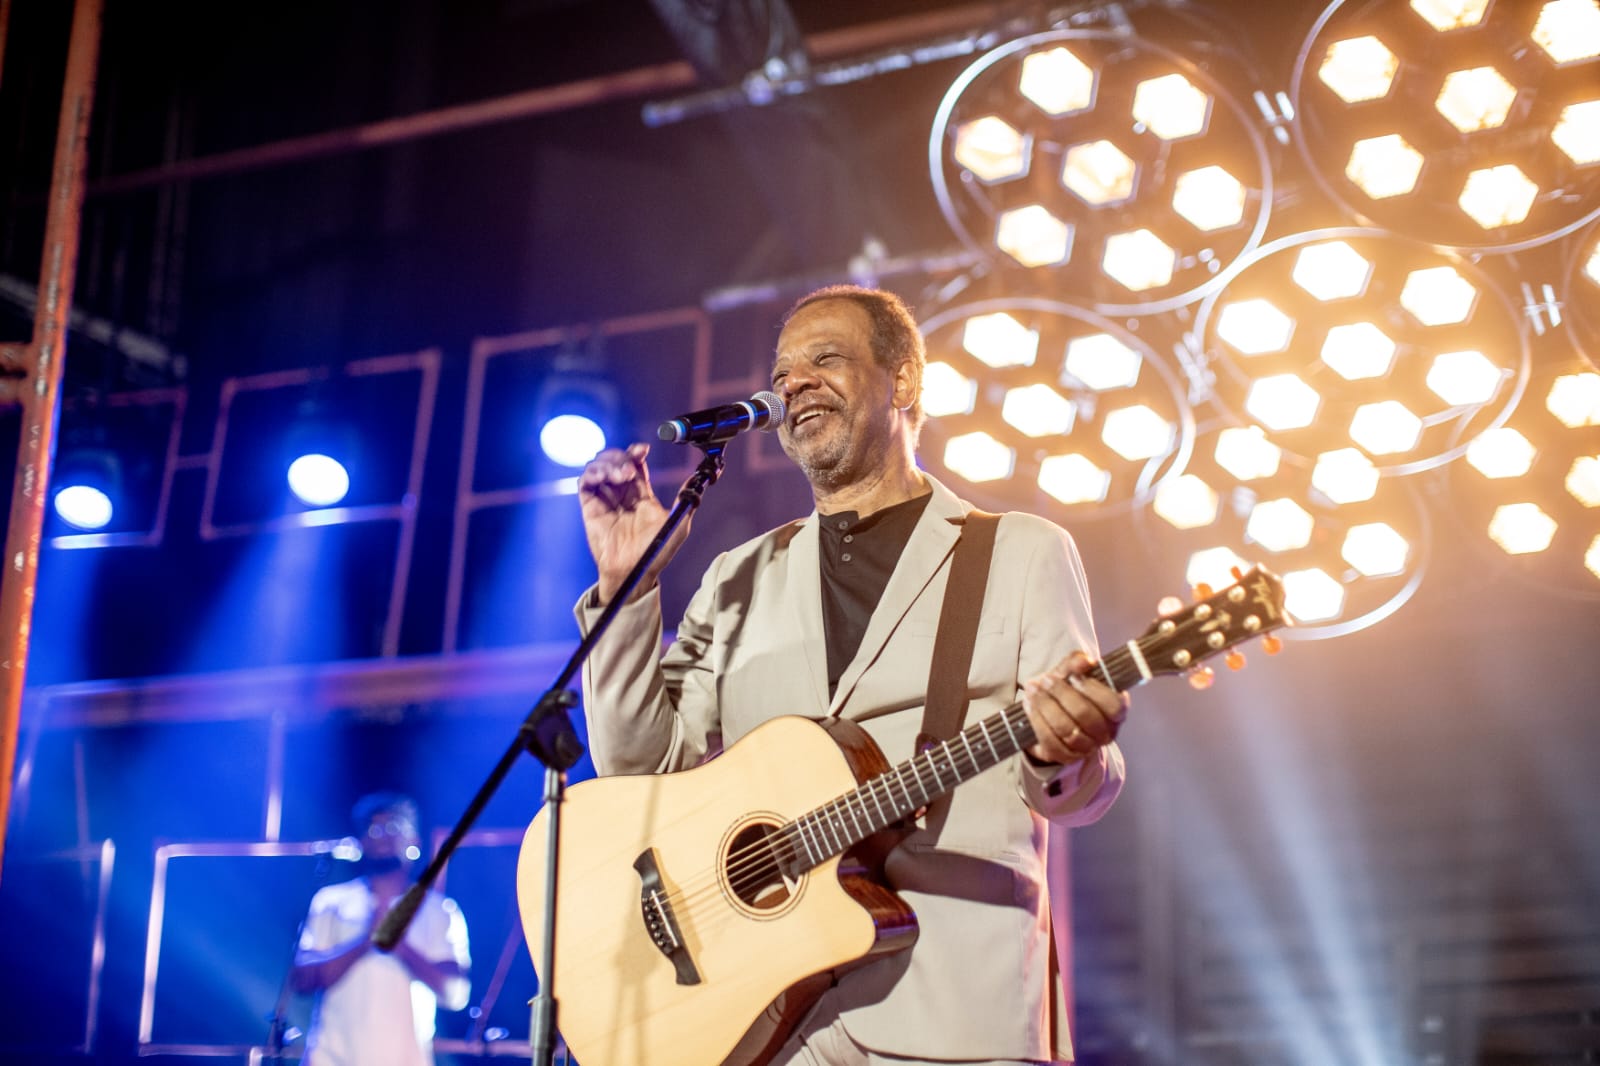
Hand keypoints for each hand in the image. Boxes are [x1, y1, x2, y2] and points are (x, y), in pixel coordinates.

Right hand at [578, 443, 692, 603]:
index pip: (636, 464)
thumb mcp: (678, 522)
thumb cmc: (656, 551)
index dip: (636, 452)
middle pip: (617, 460)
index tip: (642, 449)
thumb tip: (700, 478)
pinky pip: (586, 481)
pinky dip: (593, 471)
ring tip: (620, 475)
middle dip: (622, 456)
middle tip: (630, 467)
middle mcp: (622, 494)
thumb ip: (686, 498)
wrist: (634, 570)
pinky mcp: (590, 506)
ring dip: (608, 462)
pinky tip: (605, 476)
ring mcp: (605, 499)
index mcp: (641, 494)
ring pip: (599, 466)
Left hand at [1020, 651, 1127, 764]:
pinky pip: (1051, 743)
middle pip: (1085, 715)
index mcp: (1116, 712)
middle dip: (1062, 694)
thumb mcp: (1071, 672)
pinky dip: (1038, 722)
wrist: (1049, 711)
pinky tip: (1029, 706)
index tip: (1074, 678)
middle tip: (1045, 679)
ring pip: (1067, 730)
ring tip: (1032, 690)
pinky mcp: (1066, 757)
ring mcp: (1087, 748)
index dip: (1092, 691)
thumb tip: (1085, 661)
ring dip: (1046, 707)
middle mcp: (1105, 733)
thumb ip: (1077, 663)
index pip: (1114, 706)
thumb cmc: (1067, 690)